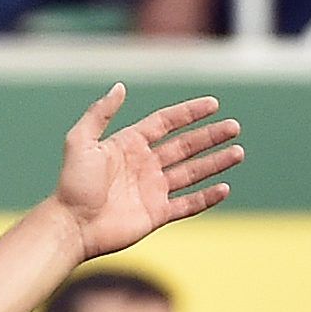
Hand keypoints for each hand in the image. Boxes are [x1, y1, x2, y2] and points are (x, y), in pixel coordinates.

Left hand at [52, 84, 243, 259]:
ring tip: (238, 152)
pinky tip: (224, 188)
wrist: (72, 224)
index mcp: (130, 144)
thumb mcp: (80, 140)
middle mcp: (145, 165)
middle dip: (210, 136)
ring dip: (215, 163)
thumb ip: (100, 113)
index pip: (166, 123)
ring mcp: (152, 190)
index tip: (213, 104)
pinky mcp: (157, 214)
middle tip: (234, 127)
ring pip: (192, 173)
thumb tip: (120, 87)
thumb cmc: (73, 183)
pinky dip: (206, 198)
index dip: (189, 113)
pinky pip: (187, 204)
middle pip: (185, 146)